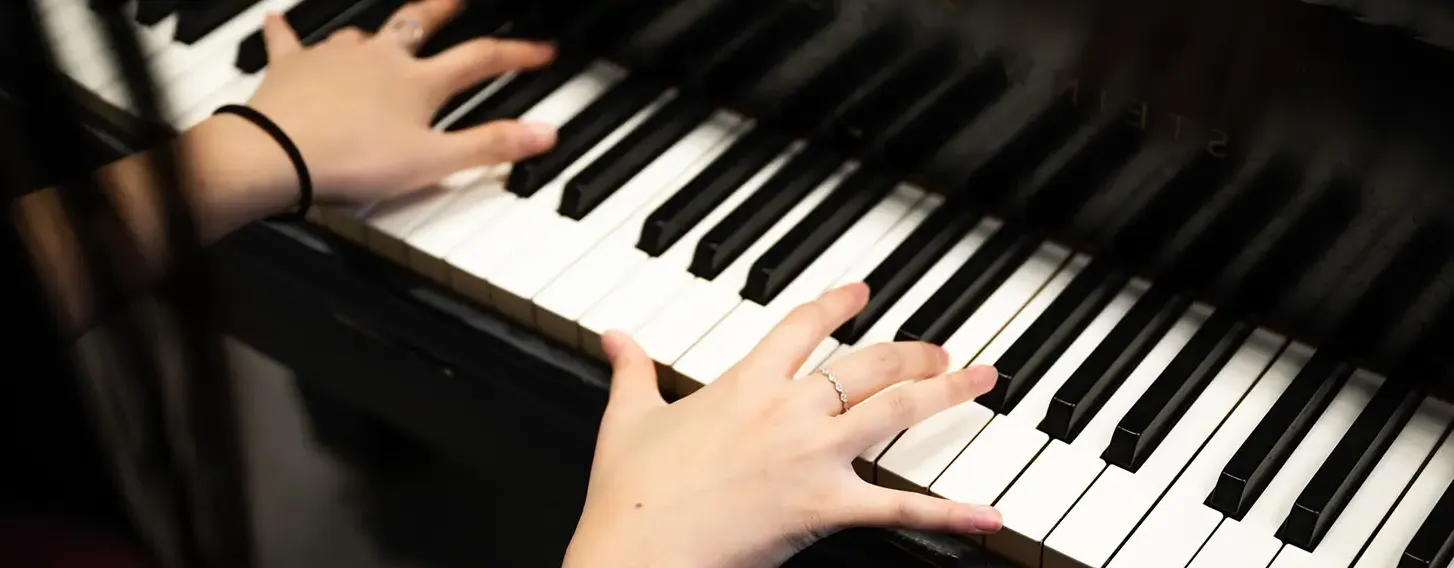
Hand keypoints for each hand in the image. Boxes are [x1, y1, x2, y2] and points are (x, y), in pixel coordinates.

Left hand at [242, 0, 557, 205]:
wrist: (276, 155)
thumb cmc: (353, 160)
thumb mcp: (433, 161)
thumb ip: (490, 146)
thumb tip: (544, 133)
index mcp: (418, 82)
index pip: (481, 60)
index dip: (517, 54)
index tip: (542, 50)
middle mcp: (380, 58)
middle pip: (421, 22)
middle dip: (446, 8)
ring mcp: (334, 58)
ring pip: (362, 32)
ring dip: (376, 30)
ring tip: (381, 31)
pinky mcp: (292, 68)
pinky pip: (289, 40)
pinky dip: (286, 31)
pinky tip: (279, 20)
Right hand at [564, 283, 1002, 567]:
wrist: (635, 552)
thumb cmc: (629, 495)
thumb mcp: (627, 419)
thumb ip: (630, 371)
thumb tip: (613, 337)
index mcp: (743, 384)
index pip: (800, 326)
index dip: (836, 304)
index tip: (862, 292)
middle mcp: (786, 410)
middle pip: (865, 365)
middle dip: (911, 353)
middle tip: (942, 352)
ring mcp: (810, 456)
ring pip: (894, 413)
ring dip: (945, 394)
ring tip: (982, 382)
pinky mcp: (824, 507)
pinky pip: (900, 508)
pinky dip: (951, 512)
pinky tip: (990, 514)